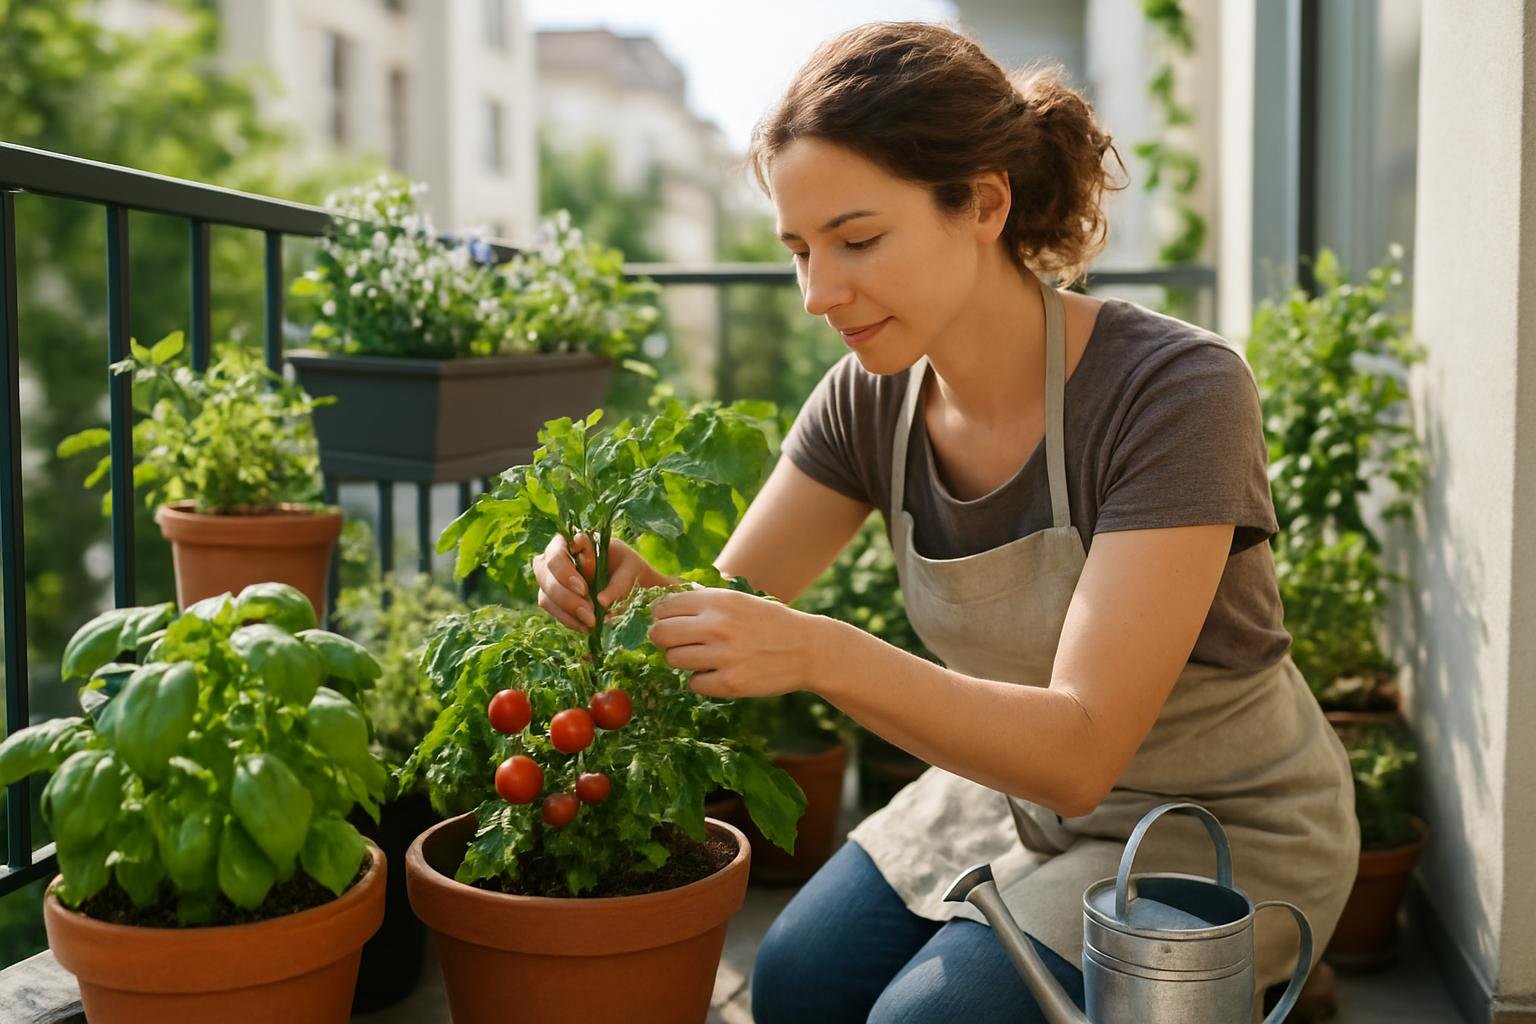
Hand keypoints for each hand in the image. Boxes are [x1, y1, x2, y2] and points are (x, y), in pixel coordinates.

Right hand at [533, 533, 657, 632]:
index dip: (565, 572)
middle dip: (565, 597)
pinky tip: (586, 627)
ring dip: (567, 612)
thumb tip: (601, 601)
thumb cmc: (628, 567)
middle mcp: (555, 558)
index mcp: (571, 541)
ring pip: (545, 596)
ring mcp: (550, 579)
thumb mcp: (632, 568)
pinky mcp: (553, 599)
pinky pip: (553, 611)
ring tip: (591, 623)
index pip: (556, 553)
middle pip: (544, 574)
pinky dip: (569, 621)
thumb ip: (620, 582)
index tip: (584, 589)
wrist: (630, 583)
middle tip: (589, 613)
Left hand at [647, 588, 825, 698]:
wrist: (807, 649)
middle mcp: (717, 626)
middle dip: (664, 639)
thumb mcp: (739, 600)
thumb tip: (663, 603)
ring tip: (703, 658)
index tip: (670, 623)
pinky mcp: (730, 684)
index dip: (662, 616)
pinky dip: (702, 680)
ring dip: (683, 661)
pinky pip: (693, 683)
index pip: (664, 607)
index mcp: (718, 601)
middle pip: (660, 634)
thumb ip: (704, 599)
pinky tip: (719, 672)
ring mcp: (723, 656)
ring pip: (673, 659)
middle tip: (678, 643)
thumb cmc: (769, 622)